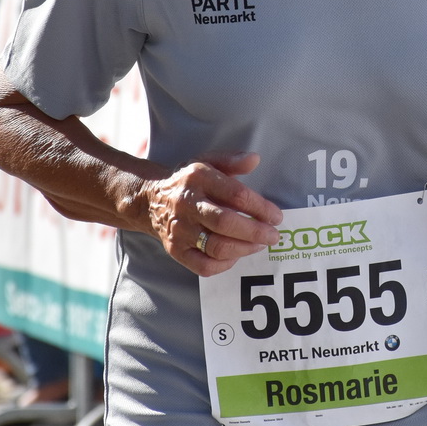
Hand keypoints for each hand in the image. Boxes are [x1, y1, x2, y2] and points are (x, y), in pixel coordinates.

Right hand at [138, 151, 282, 277]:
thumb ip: (232, 160)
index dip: (261, 207)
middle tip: (273, 236)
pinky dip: (225, 264)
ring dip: (244, 249)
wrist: (150, 199)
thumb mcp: (207, 162)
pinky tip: (236, 255)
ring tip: (259, 245)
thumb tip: (255, 159)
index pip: (236, 194)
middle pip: (226, 223)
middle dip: (256, 232)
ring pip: (217, 247)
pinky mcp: (175, 250)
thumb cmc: (188, 181)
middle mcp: (187, 204)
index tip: (276, 216)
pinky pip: (204, 266)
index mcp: (198, 178)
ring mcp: (179, 230)